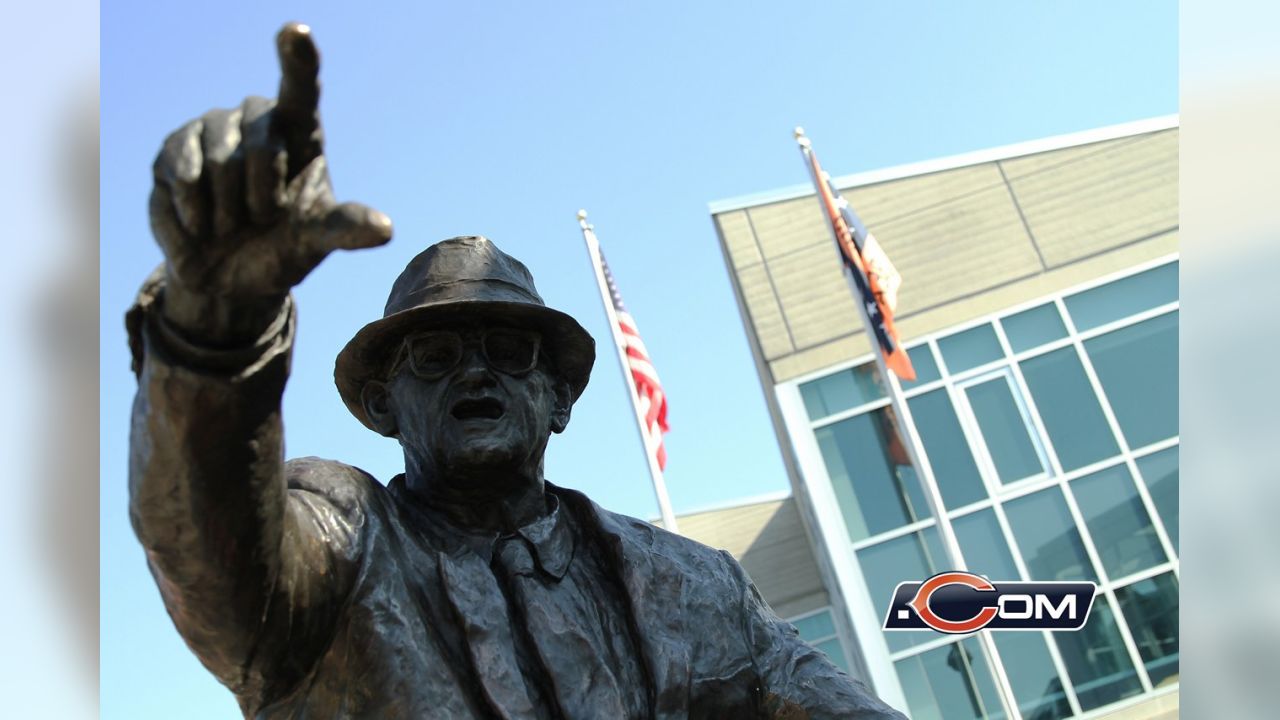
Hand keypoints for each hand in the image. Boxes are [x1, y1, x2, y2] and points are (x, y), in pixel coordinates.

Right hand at [149, 23, 391, 340]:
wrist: (228, 278)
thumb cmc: (283, 249)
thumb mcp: (315, 241)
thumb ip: (345, 228)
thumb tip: (385, 230)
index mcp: (300, 134)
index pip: (300, 88)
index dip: (297, 59)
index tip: (295, 32)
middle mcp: (256, 121)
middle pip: (260, 146)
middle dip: (260, 197)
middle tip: (261, 221)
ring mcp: (212, 129)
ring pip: (217, 160)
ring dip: (225, 209)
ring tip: (231, 227)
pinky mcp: (173, 149)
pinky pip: (181, 173)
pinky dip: (192, 210)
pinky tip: (201, 227)